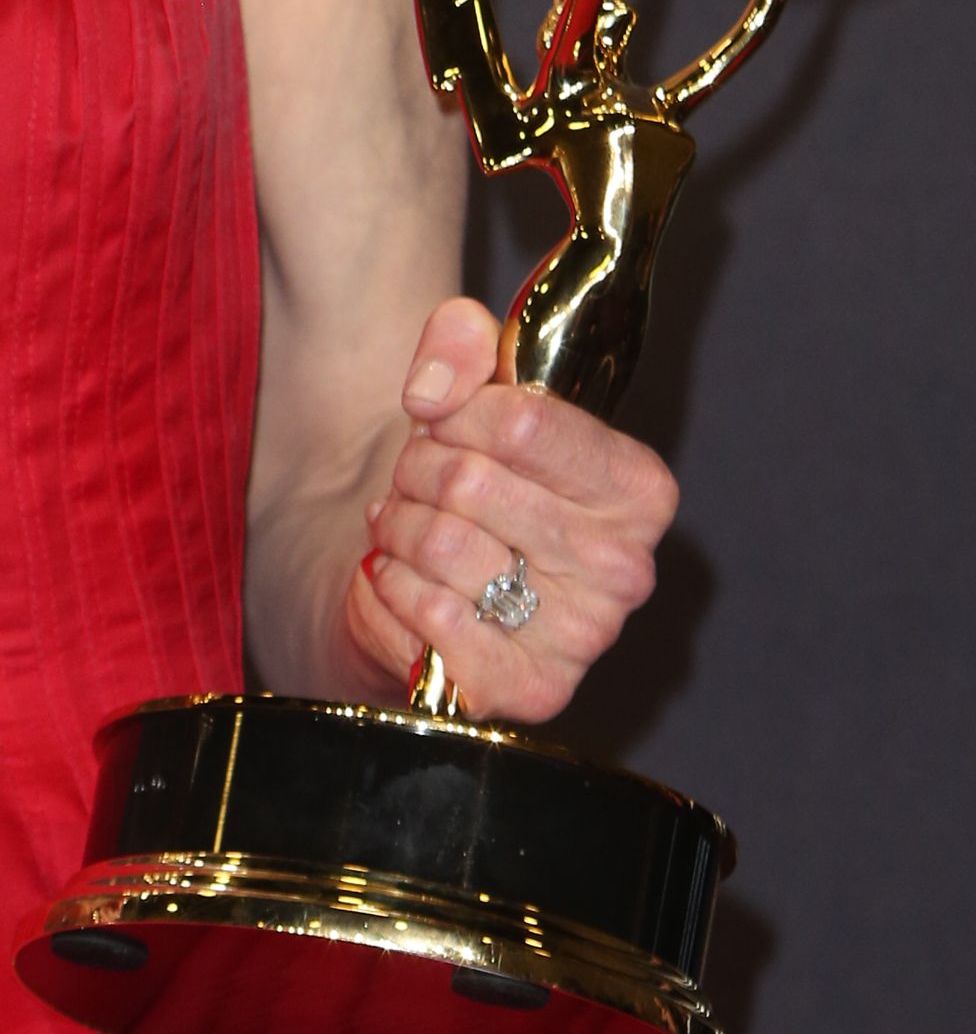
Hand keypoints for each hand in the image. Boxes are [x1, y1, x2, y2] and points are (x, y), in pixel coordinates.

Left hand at [343, 297, 676, 723]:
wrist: (432, 587)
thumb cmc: (470, 481)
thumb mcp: (470, 389)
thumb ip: (460, 344)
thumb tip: (433, 390)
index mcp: (639, 488)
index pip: (522, 423)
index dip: (457, 413)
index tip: (444, 419)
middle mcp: (628, 568)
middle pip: (470, 481)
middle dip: (418, 469)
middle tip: (418, 479)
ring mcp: (583, 637)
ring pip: (441, 542)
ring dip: (399, 524)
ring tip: (409, 525)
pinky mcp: (528, 689)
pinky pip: (428, 611)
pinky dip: (394, 584)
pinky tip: (406, 577)